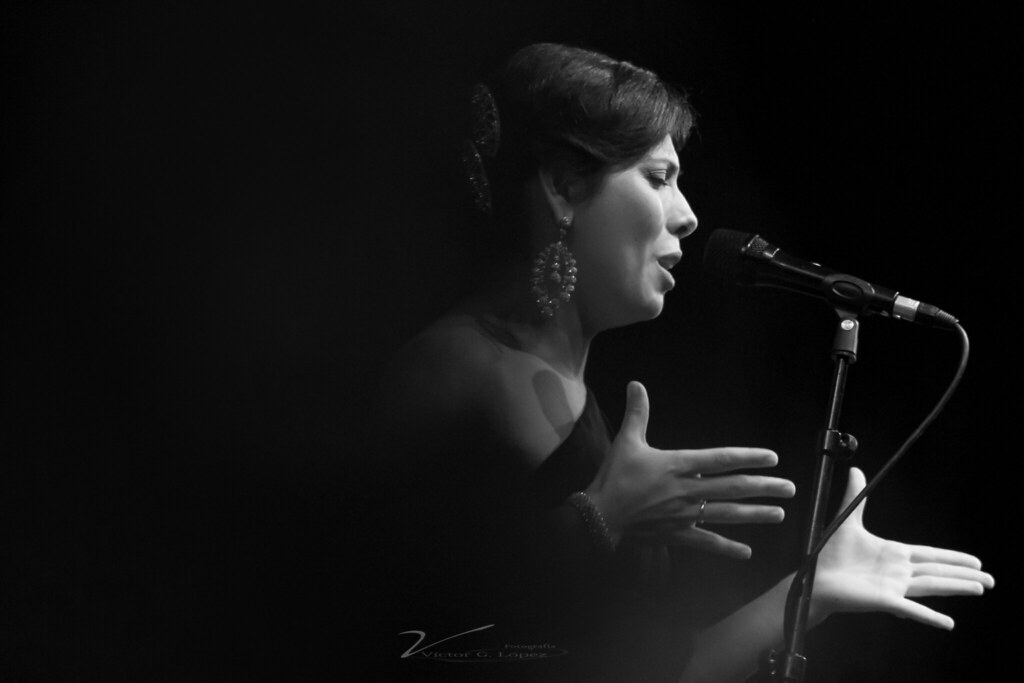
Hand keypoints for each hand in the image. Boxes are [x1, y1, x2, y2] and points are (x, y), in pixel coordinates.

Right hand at [586, 381, 795, 558]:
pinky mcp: (678, 534)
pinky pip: (707, 542)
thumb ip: (637, 413)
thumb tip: (636, 384)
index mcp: (678, 465)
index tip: (772, 458)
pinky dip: (727, 548)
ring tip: (779, 513)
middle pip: (733, 488)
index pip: (721, 459)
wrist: (600, 515)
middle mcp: (688, 490)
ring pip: (728, 514)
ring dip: (756, 514)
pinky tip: (747, 553)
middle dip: (764, 487)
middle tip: (790, 488)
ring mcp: (685, 515)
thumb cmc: (614, 477)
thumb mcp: (626, 441)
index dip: (748, 457)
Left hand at [813, 467, 994, 628]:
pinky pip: (911, 609)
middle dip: (964, 574)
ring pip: (932, 586)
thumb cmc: (829, 555)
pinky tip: (949, 623)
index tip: (975, 561)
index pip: (931, 555)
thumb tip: (857, 470)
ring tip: (980, 588)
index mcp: (894, 554)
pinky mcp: (884, 600)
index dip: (953, 557)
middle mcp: (898, 571)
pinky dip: (930, 616)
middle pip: (938, 572)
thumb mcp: (846, 521)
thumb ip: (855, 496)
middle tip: (990, 579)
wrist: (814, 578)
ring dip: (957, 588)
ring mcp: (893, 587)